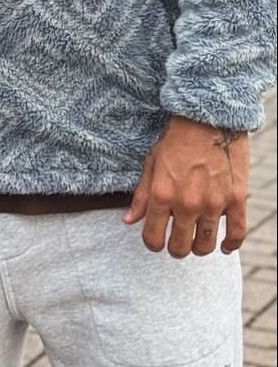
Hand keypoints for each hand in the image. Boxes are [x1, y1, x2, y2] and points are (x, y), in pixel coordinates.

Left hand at [124, 115, 248, 257]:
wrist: (208, 118)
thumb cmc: (177, 139)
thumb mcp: (152, 163)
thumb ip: (141, 196)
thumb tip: (129, 221)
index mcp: (162, 195)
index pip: (153, 238)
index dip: (152, 244)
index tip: (156, 241)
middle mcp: (187, 203)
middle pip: (180, 247)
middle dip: (175, 248)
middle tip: (177, 242)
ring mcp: (213, 203)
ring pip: (206, 245)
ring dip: (199, 248)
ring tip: (197, 242)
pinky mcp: (236, 199)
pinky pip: (236, 233)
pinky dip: (231, 245)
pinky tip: (225, 247)